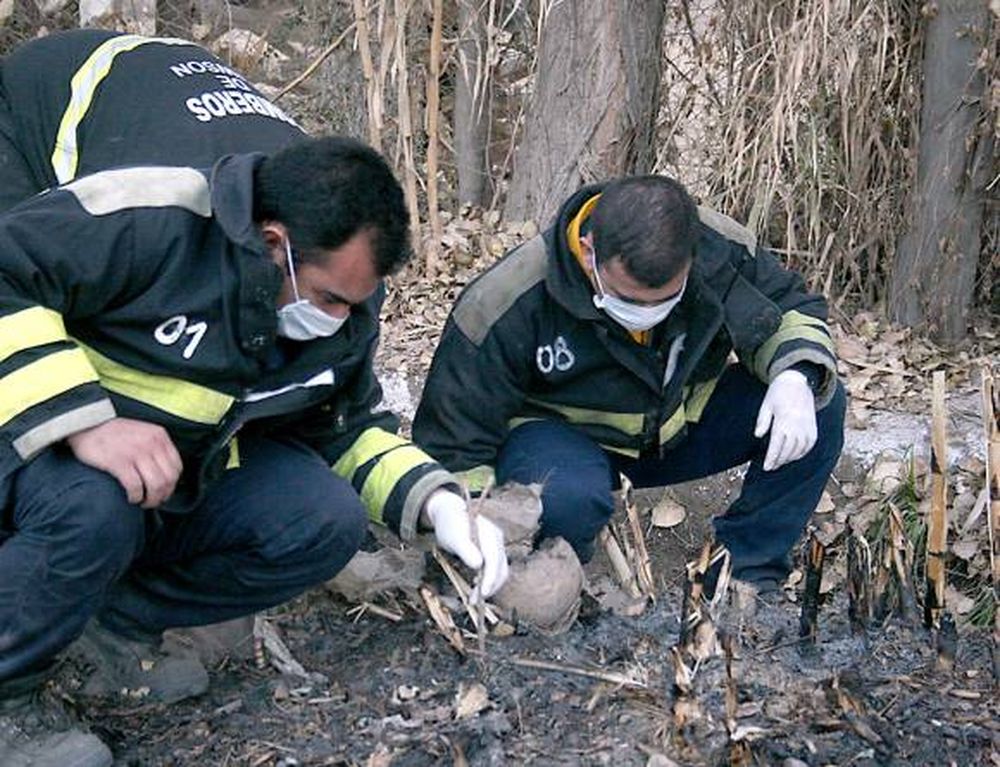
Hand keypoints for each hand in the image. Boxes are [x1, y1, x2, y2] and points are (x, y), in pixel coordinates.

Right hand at [66, 417, 182, 507]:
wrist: (86, 424)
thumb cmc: (114, 433)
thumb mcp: (143, 433)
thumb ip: (155, 448)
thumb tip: (165, 473)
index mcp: (160, 436)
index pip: (177, 467)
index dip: (172, 484)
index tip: (163, 491)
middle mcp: (152, 443)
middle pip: (169, 479)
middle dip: (163, 495)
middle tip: (153, 501)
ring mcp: (136, 452)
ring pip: (156, 485)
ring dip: (151, 499)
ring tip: (143, 502)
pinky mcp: (119, 462)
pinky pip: (136, 487)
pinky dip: (136, 497)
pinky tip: (131, 498)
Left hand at [424, 489, 508, 596]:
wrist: (450, 514)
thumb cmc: (450, 525)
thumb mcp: (454, 537)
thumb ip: (466, 550)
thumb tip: (478, 565)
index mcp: (490, 534)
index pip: (495, 559)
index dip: (491, 578)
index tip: (483, 593)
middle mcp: (497, 540)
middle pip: (501, 568)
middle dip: (490, 586)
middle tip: (474, 601)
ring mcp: (497, 546)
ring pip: (500, 571)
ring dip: (490, 586)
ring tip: (474, 598)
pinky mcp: (493, 553)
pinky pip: (495, 570)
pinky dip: (488, 581)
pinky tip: (477, 588)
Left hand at [754, 370, 816, 470]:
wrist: (797, 382)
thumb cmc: (778, 393)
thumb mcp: (766, 405)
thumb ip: (762, 421)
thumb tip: (757, 435)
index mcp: (784, 420)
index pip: (777, 445)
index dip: (772, 458)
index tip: (766, 467)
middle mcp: (797, 425)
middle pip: (788, 450)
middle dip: (779, 461)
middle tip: (771, 467)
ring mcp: (807, 427)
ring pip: (799, 449)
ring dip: (789, 458)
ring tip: (780, 462)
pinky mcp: (813, 427)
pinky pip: (809, 445)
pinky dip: (802, 453)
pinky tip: (794, 456)